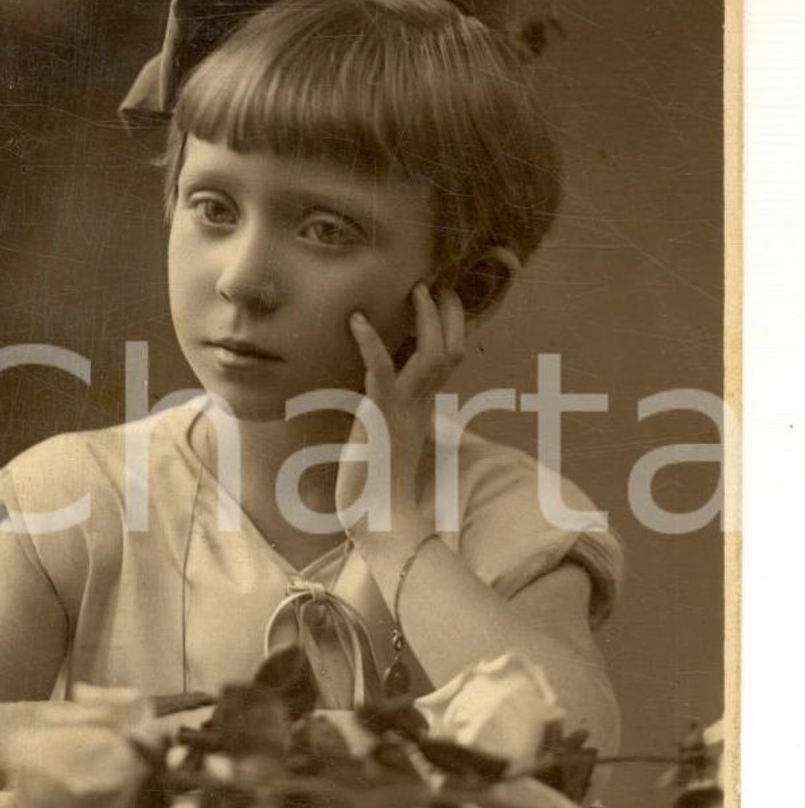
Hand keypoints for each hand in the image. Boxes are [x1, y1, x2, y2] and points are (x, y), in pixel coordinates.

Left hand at [335, 280, 466, 535]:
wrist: (380, 522)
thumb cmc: (377, 492)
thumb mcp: (383, 446)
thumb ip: (386, 425)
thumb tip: (376, 416)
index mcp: (422, 411)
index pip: (445, 364)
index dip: (448, 331)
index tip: (444, 304)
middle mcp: (421, 406)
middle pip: (450, 352)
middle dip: (448, 316)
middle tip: (439, 285)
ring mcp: (405, 409)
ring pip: (432, 355)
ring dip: (426, 319)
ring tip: (417, 288)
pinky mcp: (382, 415)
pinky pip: (382, 371)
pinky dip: (370, 343)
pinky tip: (357, 320)